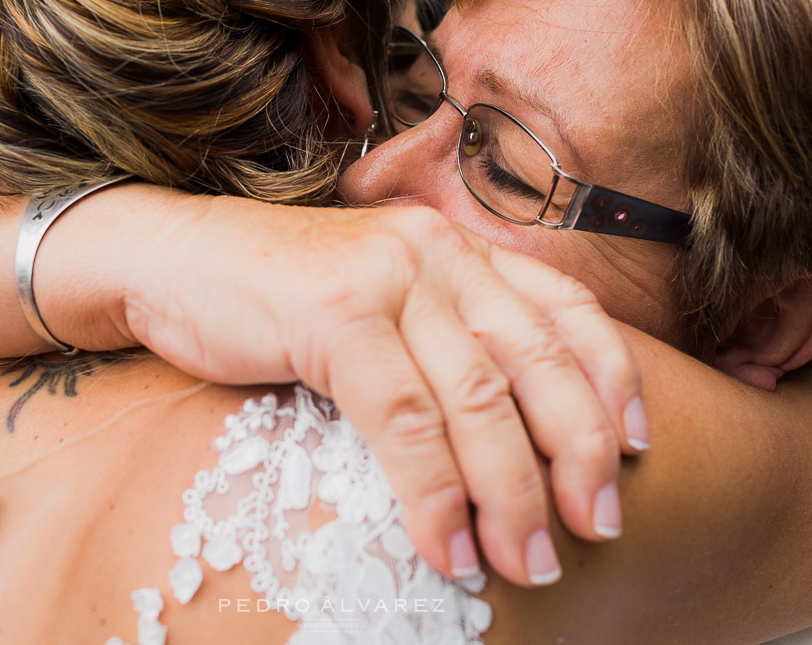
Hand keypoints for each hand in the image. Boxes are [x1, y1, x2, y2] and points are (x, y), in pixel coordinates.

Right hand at [42, 186, 643, 587]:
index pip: (564, 307)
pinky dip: (433, 493)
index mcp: (456, 250)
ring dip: (510, 493)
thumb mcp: (379, 309)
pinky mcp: (338, 311)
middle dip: (578, 452)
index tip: (638, 445)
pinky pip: (404, 419)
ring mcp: (389, 275)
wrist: (173, 261)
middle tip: (597, 527)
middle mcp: (436, 252)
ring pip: (477, 397)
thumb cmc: (277, 299)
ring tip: (528, 562)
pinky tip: (446, 547)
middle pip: (537, 359)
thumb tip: (501, 434)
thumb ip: (440, 343)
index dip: (612, 377)